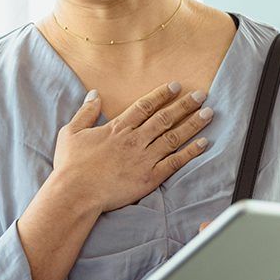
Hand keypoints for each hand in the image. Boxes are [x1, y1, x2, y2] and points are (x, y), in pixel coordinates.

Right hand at [54, 83, 213, 212]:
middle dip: (185, 105)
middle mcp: (135, 140)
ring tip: (208, 113)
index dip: (161, 95)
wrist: (76, 193)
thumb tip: (94, 95)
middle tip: (201, 95)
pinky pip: (175, 162)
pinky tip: (203, 144)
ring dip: (193, 124)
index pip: (145, 106)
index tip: (175, 86)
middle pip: (165, 118)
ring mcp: (144, 158)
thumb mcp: (71, 133)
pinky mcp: (150, 177)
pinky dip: (190, 152)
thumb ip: (86, 112)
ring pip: (174, 137)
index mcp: (117, 128)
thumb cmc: (70, 165)